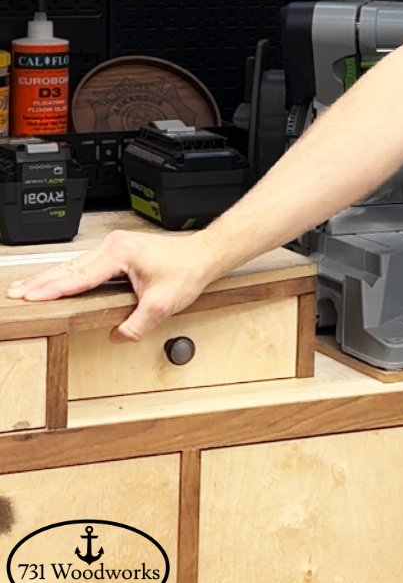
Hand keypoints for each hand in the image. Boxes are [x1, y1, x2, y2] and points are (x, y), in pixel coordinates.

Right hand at [5, 229, 217, 343]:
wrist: (204, 254)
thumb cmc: (188, 269)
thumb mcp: (163, 304)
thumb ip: (138, 324)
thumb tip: (118, 336)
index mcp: (121, 254)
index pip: (80, 276)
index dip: (54, 288)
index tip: (32, 296)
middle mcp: (114, 246)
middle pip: (70, 268)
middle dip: (41, 281)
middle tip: (16, 293)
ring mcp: (114, 246)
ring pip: (75, 264)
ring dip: (51, 277)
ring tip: (27, 289)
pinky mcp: (117, 251)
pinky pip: (85, 264)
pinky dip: (67, 274)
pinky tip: (54, 282)